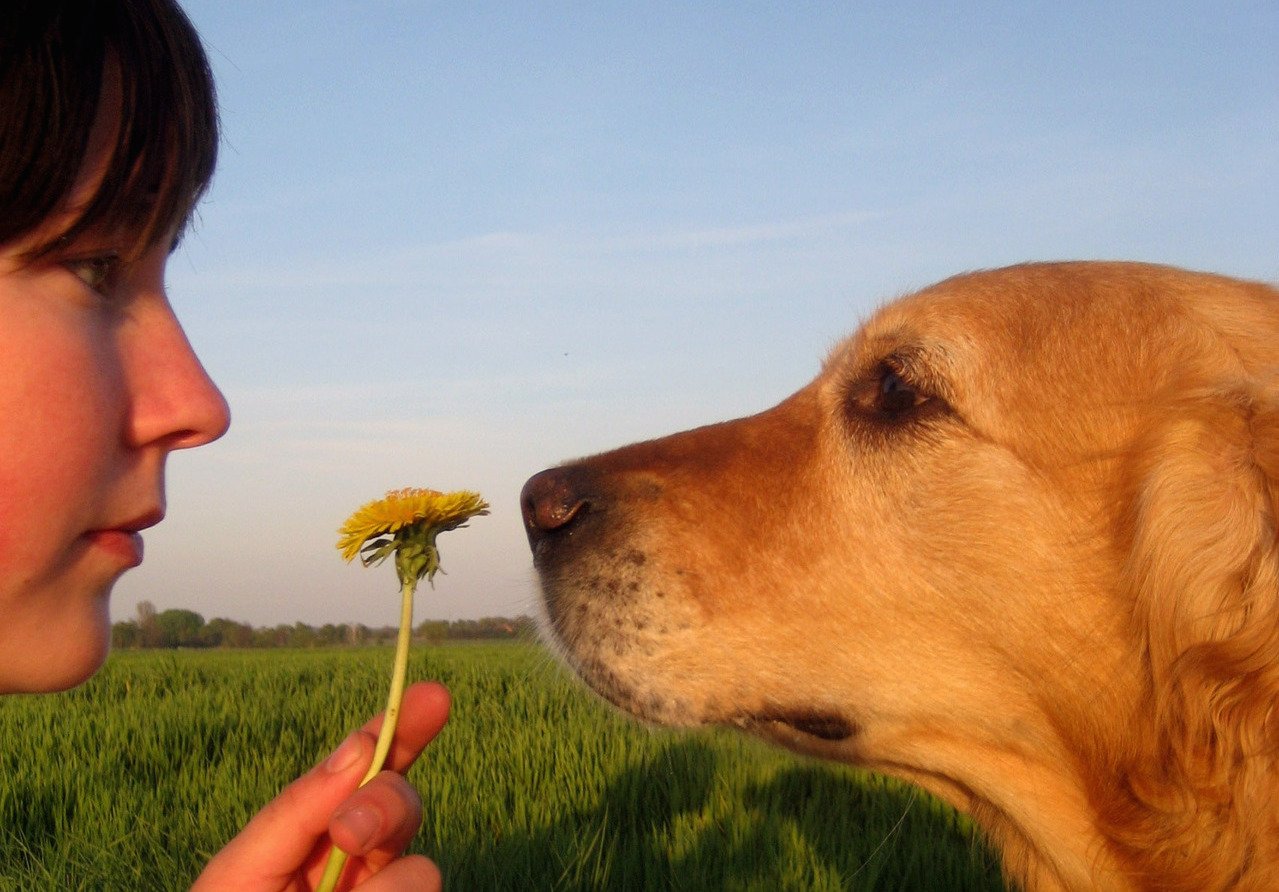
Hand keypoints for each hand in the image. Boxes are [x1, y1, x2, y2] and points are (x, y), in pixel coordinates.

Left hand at [192, 681, 450, 890]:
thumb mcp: (239, 874)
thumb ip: (297, 811)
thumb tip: (362, 745)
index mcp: (321, 835)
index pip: (371, 770)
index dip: (405, 728)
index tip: (432, 696)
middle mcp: (364, 866)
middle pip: (405, 807)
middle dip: (385, 804)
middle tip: (347, 832)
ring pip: (424, 874)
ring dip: (382, 888)